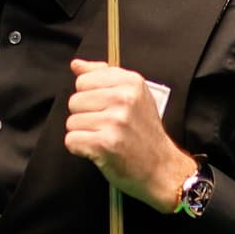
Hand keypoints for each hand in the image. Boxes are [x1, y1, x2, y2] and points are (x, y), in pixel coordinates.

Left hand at [65, 59, 197, 211]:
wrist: (162, 168)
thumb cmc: (144, 133)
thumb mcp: (133, 96)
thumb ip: (103, 76)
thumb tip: (76, 65)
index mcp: (131, 82)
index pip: (83, 80)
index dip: (89, 97)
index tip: (105, 108)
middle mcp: (124, 99)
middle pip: (74, 101)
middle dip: (84, 116)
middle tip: (106, 127)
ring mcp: (115, 121)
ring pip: (72, 122)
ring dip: (83, 134)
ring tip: (104, 138)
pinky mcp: (105, 144)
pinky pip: (71, 140)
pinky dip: (80, 149)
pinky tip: (98, 150)